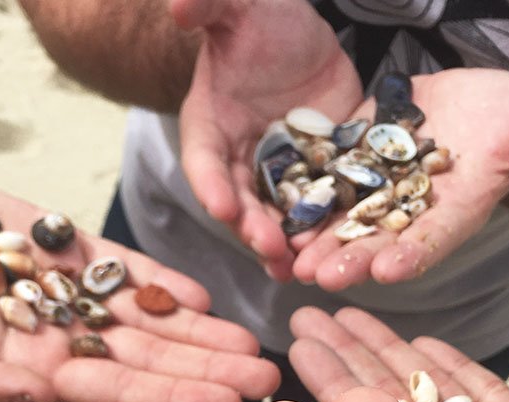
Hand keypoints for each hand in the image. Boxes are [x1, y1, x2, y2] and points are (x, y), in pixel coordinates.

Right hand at [0, 165, 279, 401]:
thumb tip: (32, 398)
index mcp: (37, 373)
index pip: (120, 393)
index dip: (174, 399)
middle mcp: (66, 342)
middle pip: (151, 361)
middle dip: (209, 371)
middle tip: (269, 380)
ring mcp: (73, 298)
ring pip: (151, 320)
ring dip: (203, 334)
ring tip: (255, 343)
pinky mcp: (72, 251)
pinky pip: (127, 271)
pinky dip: (166, 283)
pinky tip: (207, 297)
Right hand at [172, 0, 362, 280]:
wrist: (297, 38)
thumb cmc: (258, 19)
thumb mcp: (237, 5)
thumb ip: (209, 6)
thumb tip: (178, 5)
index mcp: (210, 126)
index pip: (203, 159)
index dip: (210, 184)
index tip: (222, 206)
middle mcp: (238, 160)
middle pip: (240, 201)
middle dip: (252, 227)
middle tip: (268, 247)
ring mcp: (277, 173)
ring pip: (275, 216)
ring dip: (283, 244)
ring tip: (295, 268)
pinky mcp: (314, 176)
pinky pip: (316, 208)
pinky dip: (320, 232)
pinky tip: (330, 255)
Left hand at [292, 68, 508, 288]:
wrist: (472, 108)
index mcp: (452, 215)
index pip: (432, 240)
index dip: (412, 254)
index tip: (390, 267)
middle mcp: (408, 216)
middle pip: (377, 243)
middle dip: (351, 259)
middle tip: (323, 276)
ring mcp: (376, 196)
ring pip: (343, 224)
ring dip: (317, 242)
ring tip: (291, 259)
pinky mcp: (351, 168)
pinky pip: (322, 188)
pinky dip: (301, 202)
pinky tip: (275, 215)